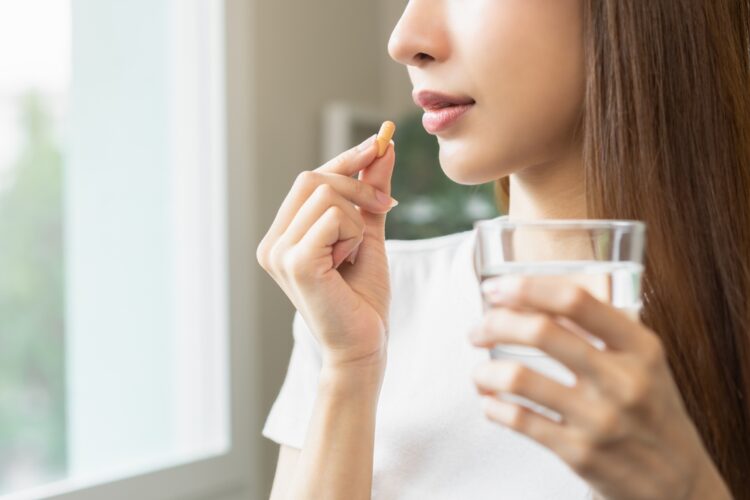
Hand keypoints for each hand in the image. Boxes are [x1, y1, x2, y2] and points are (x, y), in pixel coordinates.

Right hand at [257, 135, 397, 369]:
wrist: (365, 344)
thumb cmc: (363, 297)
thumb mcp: (369, 234)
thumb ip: (370, 192)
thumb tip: (384, 147)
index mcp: (283, 236)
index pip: (309, 179)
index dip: (345, 159)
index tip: (379, 144)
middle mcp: (273, 243)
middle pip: (313, 178)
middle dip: (358, 184)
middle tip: (387, 204)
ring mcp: (279, 252)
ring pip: (326, 195)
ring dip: (357, 220)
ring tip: (353, 254)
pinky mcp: (295, 262)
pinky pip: (334, 217)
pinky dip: (354, 234)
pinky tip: (348, 263)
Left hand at [469, 276, 731, 499]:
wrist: (679, 482)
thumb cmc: (651, 411)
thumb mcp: (644, 362)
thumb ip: (600, 330)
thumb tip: (532, 298)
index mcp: (639, 347)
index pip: (575, 300)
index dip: (527, 288)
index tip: (498, 288)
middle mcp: (622, 380)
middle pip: (541, 331)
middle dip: (494, 324)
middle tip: (478, 330)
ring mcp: (600, 419)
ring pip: (518, 377)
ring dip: (485, 372)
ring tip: (480, 374)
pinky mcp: (579, 453)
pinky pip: (518, 420)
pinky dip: (493, 407)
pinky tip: (491, 403)